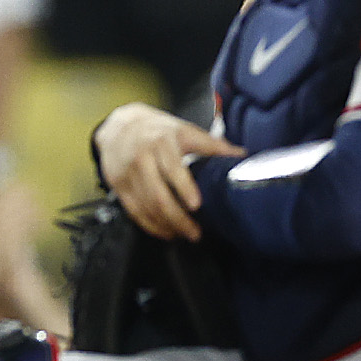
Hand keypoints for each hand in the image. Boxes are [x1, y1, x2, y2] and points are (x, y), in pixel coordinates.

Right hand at [93, 103, 240, 240]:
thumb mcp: (184, 130)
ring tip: (183, 234)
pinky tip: (164, 231)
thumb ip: (212, 144)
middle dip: (177, 218)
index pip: (173, 168)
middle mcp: (142, 158)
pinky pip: (134, 211)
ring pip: (146, 207)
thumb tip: (241, 155)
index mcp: (162, 143)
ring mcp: (128, 174)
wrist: (119, 125)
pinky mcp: (118, 186)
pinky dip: (149, 225)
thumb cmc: (158, 131)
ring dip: (166, 225)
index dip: (184, 188)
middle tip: (195, 233)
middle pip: (158, 195)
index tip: (196, 205)